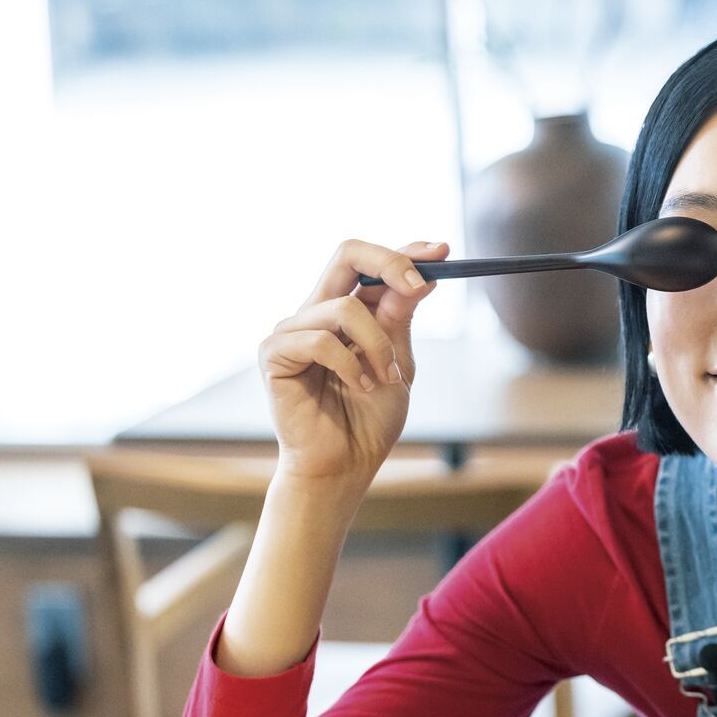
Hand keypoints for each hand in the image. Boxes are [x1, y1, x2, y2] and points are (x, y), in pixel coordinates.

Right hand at [260, 238, 447, 482]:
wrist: (344, 465)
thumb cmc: (369, 420)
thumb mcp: (397, 362)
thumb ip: (400, 320)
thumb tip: (421, 277)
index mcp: (345, 311)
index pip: (370, 265)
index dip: (405, 252)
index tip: (442, 251)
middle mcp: (316, 312)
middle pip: (346, 254)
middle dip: (390, 262)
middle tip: (419, 284)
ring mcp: (292, 330)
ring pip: (345, 307)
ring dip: (378, 345)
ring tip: (385, 378)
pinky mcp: (274, 354)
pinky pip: (320, 340)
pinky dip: (350, 365)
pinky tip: (359, 387)